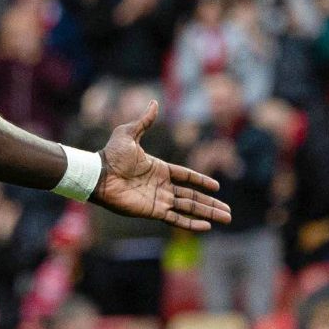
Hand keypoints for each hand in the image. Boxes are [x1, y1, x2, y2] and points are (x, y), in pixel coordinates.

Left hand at [91, 101, 231, 231]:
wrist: (100, 174)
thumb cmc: (111, 155)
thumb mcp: (129, 133)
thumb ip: (144, 121)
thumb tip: (153, 102)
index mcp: (159, 169)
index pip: (185, 176)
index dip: (200, 181)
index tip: (216, 187)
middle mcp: (161, 185)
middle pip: (192, 196)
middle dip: (211, 203)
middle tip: (228, 211)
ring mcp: (158, 199)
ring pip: (189, 207)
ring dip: (208, 213)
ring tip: (226, 218)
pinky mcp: (153, 211)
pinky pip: (176, 218)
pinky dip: (191, 224)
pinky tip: (206, 226)